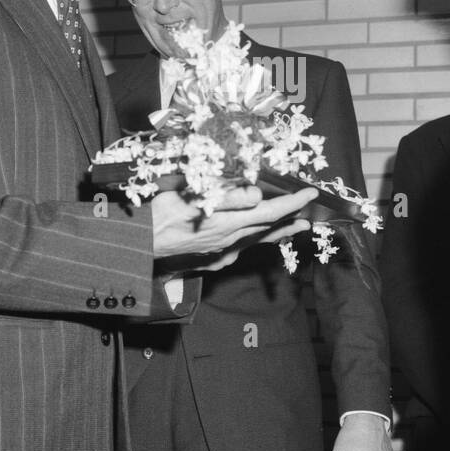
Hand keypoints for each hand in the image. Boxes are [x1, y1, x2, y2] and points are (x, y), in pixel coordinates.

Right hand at [152, 185, 314, 263]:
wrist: (139, 245)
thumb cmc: (160, 216)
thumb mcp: (193, 199)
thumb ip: (228, 198)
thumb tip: (257, 195)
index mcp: (227, 224)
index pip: (269, 212)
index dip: (292, 202)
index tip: (310, 193)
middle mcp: (229, 240)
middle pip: (267, 229)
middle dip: (289, 219)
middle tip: (310, 215)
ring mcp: (220, 251)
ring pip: (256, 240)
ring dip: (278, 232)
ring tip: (296, 228)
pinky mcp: (211, 257)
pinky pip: (241, 248)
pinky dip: (255, 240)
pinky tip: (255, 239)